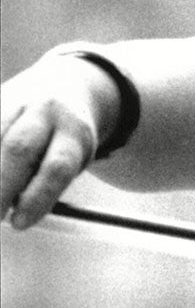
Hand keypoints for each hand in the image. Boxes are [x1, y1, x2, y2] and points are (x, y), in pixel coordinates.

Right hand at [1, 55, 118, 227]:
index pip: (58, 166)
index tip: (19, 223)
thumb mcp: (71, 159)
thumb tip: (16, 216)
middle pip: (19, 148)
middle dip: (2, 185)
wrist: (64, 83)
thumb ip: (48, 184)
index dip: (38, 196)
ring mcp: (15, 101)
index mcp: (74, 130)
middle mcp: (46, 111)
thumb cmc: (63, 138)